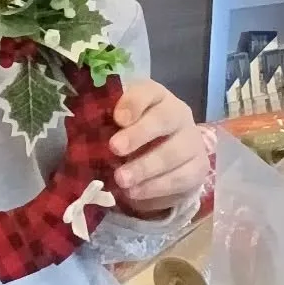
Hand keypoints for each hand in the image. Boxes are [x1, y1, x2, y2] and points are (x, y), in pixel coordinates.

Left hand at [109, 81, 207, 215]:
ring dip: (146, 167)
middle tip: (115, 149)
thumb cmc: (131, 137)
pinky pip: (181, 178)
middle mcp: (178, 114)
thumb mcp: (115, 125)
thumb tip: (85, 135)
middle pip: (164, 119)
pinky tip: (135, 192)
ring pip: (175, 152)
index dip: (133, 103)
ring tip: (121, 180)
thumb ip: (105, 123)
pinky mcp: (198, 168)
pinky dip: (156, 187)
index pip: (148, 91)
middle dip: (139, 135)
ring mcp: (192, 141)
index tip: (117, 118)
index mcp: (156, 96)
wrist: (163, 160)